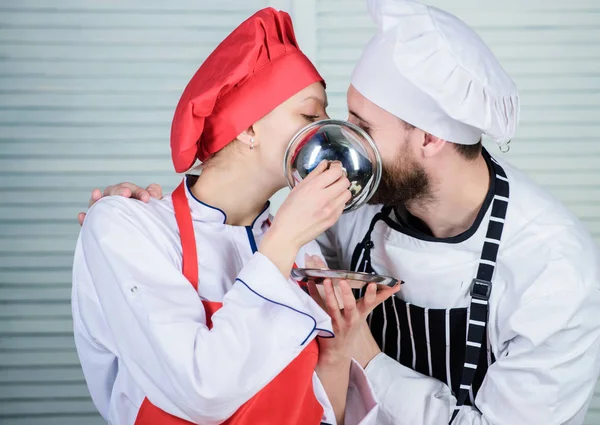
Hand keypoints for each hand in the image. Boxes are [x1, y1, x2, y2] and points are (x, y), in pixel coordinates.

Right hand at [78, 183, 162, 225]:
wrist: (150, 244)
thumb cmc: (152, 222)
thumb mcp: (157, 209)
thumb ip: (155, 197)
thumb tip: (152, 190)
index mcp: (129, 196)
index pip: (129, 189)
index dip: (137, 191)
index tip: (147, 198)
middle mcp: (115, 202)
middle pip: (112, 192)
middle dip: (119, 191)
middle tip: (127, 194)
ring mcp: (106, 213)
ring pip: (99, 203)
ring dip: (97, 198)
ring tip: (96, 194)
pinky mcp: (100, 227)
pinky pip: (90, 222)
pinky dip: (85, 218)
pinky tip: (82, 216)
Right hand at [259, 160, 350, 274]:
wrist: (288, 234)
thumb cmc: (288, 211)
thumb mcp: (297, 189)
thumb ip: (314, 175)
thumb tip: (325, 164)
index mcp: (313, 188)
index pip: (336, 172)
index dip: (337, 167)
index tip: (334, 166)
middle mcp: (324, 198)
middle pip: (345, 182)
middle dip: (341, 177)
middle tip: (334, 179)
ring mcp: (330, 210)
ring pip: (347, 193)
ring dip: (341, 190)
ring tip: (332, 191)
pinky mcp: (333, 219)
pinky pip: (343, 205)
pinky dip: (339, 201)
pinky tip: (329, 202)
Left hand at [308, 277, 398, 365]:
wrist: (337, 350)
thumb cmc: (352, 325)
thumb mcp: (366, 312)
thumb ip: (379, 296)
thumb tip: (398, 284)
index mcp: (361, 313)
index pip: (371, 302)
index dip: (373, 294)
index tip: (373, 283)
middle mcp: (350, 319)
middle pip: (350, 306)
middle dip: (347, 294)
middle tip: (343, 281)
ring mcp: (337, 323)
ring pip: (332, 308)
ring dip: (328, 293)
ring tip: (325, 280)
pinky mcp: (324, 324)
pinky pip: (318, 308)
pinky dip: (313, 295)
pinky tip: (309, 283)